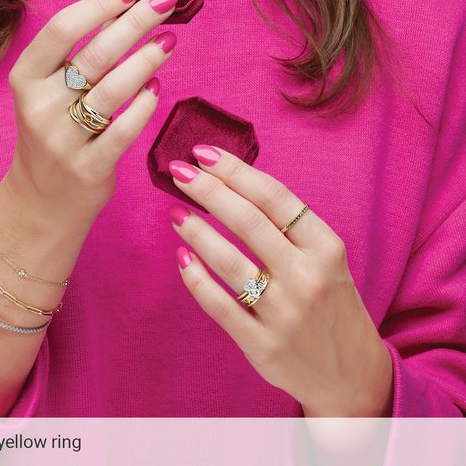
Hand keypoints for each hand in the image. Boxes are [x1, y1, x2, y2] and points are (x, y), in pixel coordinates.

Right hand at [5, 0, 179, 231]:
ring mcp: (62, 140)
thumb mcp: (49, 93)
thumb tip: (122, 10)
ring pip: (113, 90)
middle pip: (95, 55)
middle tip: (166, 1)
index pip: (61, 30)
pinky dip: (145, 104)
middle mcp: (39, 107)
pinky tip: (156, 86)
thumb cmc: (53, 134)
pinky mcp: (88, 167)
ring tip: (169, 40)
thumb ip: (77, 55)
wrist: (42, 200)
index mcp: (25, 79)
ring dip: (147, 59)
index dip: (99, 4)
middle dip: (136, 22)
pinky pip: (124, 129)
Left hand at [168, 145, 393, 416]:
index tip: (204, 153)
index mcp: (327, 248)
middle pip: (249, 221)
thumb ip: (289, 227)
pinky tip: (182, 257)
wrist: (352, 374)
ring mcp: (284, 314)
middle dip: (209, 190)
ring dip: (196, 232)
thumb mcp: (327, 258)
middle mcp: (308, 277)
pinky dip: (195, 279)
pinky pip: (218, 306)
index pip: (275, 197)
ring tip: (175, 212)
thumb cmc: (332, 302)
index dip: (235, 171)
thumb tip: (232, 184)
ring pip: (229, 262)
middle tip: (179, 172)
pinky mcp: (262, 345)